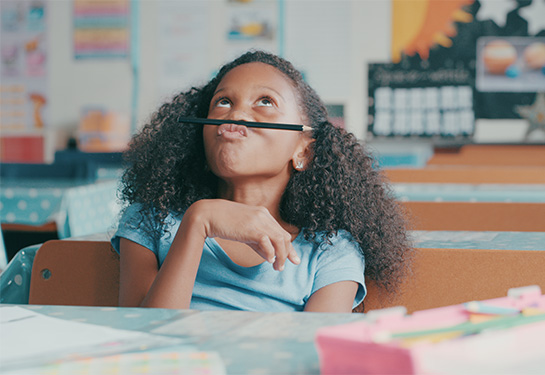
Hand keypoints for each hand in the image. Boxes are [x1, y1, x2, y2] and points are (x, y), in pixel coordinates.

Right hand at [185, 199, 300, 270]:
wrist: (208, 214)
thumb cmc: (224, 223)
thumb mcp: (244, 231)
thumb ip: (257, 242)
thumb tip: (270, 256)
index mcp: (264, 214)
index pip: (282, 232)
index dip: (289, 247)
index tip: (293, 259)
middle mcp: (264, 215)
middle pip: (284, 236)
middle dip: (288, 253)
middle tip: (284, 267)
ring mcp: (258, 221)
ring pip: (279, 239)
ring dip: (281, 255)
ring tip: (277, 267)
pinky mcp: (250, 228)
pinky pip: (267, 241)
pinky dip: (270, 252)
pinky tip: (269, 260)